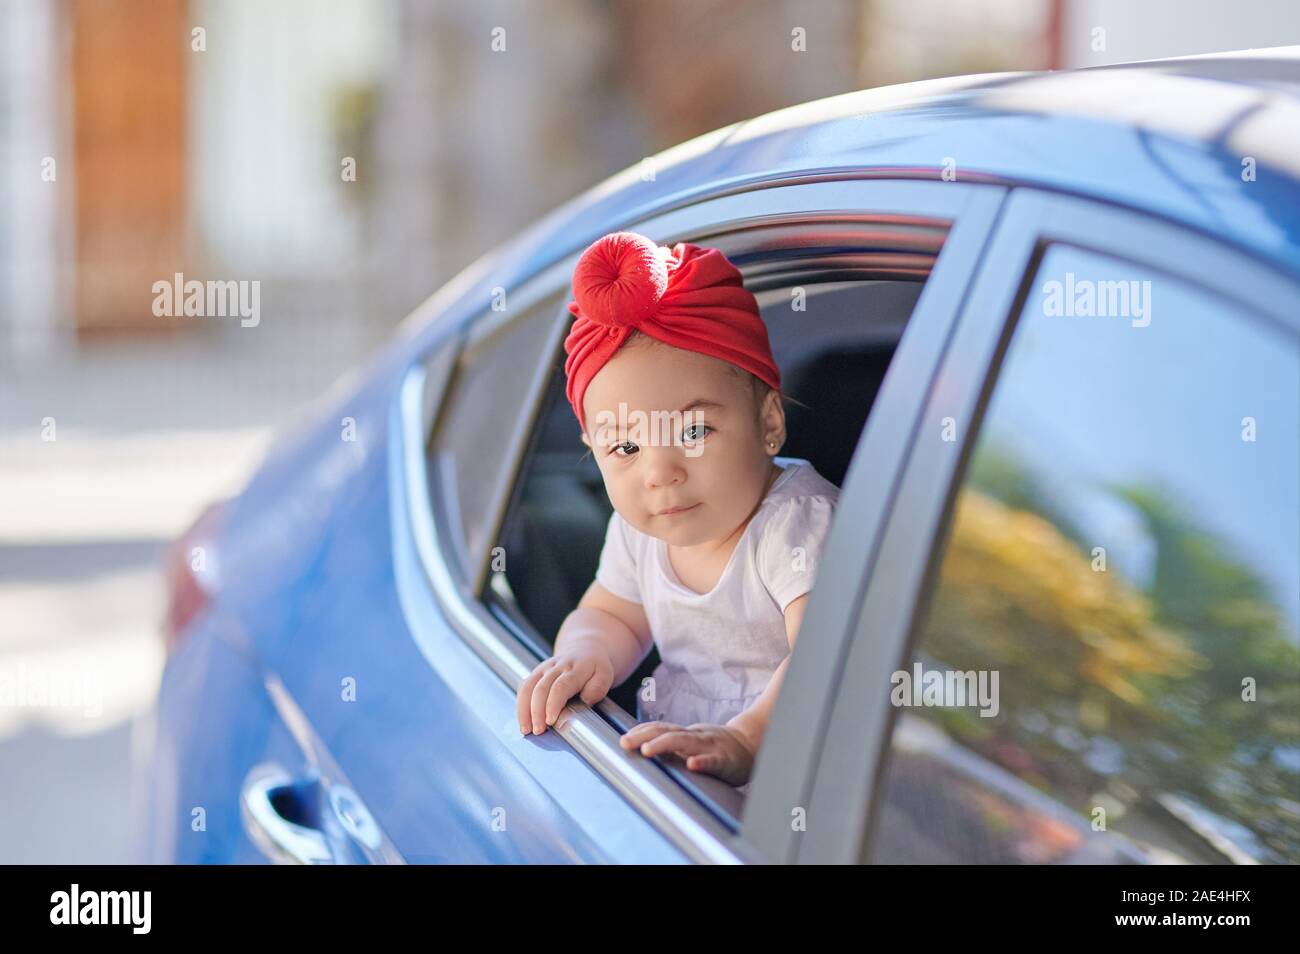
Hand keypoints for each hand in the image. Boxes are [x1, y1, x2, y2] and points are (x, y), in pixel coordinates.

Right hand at [517, 640, 614, 735]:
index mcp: (575, 669)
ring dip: (524, 709)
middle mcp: (557, 667)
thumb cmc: (595, 668)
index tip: (550, 721)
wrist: (585, 649)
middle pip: (541, 688)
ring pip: (528, 687)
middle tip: (538, 731)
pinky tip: (523, 720)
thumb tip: (585, 701)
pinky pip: (524, 686)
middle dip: (536, 712)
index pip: (560, 687)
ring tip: (526, 729)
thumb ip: (597, 688)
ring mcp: (544, 668)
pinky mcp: (536, 673)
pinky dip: (520, 704)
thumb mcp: (605, 675)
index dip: (553, 704)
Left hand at [619, 721, 757, 786]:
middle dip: (644, 736)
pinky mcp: (725, 760)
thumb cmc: (716, 747)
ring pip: (686, 742)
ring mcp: (710, 746)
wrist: (752, 745)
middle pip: (667, 732)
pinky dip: (703, 762)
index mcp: (686, 734)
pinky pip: (713, 760)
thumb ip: (672, 744)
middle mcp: (695, 736)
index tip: (622, 739)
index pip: (660, 728)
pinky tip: (692, 765)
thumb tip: (641, 749)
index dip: (641, 731)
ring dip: (664, 744)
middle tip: (625, 743)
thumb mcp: (692, 743)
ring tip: (647, 750)